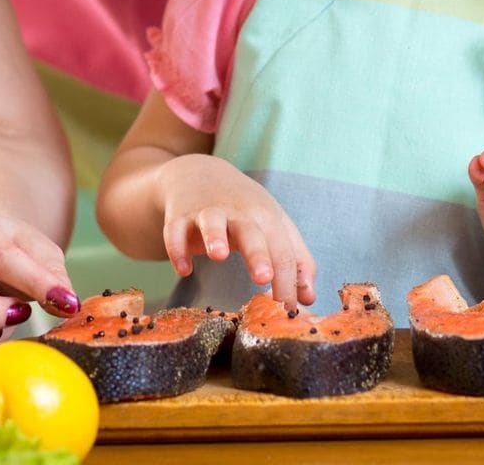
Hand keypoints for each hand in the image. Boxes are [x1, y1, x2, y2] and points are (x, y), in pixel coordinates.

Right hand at [159, 155, 316, 310]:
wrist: (198, 174)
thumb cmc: (243, 208)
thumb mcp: (274, 225)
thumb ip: (295, 259)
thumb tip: (308, 298)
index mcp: (267, 217)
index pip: (283, 251)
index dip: (287, 282)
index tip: (287, 310)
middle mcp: (238, 212)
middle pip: (251, 232)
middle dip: (258, 254)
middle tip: (264, 278)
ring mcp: (207, 212)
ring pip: (212, 222)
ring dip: (216, 237)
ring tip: (219, 256)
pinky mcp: (180, 216)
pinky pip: (175, 231)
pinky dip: (177, 248)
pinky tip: (183, 269)